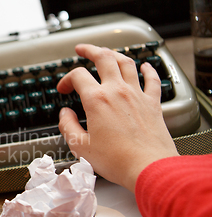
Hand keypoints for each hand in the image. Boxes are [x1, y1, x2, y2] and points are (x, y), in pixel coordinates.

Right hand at [57, 44, 178, 191]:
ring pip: (127, 63)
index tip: (63, 90)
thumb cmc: (116, 160)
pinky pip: (152, 79)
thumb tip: (64, 114)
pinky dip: (148, 69)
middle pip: (104, 58)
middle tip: (82, 49)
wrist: (149, 167)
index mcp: (97, 100)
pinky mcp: (153, 103)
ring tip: (107, 53)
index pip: (77, 76)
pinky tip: (145, 66)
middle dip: (90, 50)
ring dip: (115, 54)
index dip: (66, 79)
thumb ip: (68, 126)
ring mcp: (137, 95)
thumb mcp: (80, 146)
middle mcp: (118, 92)